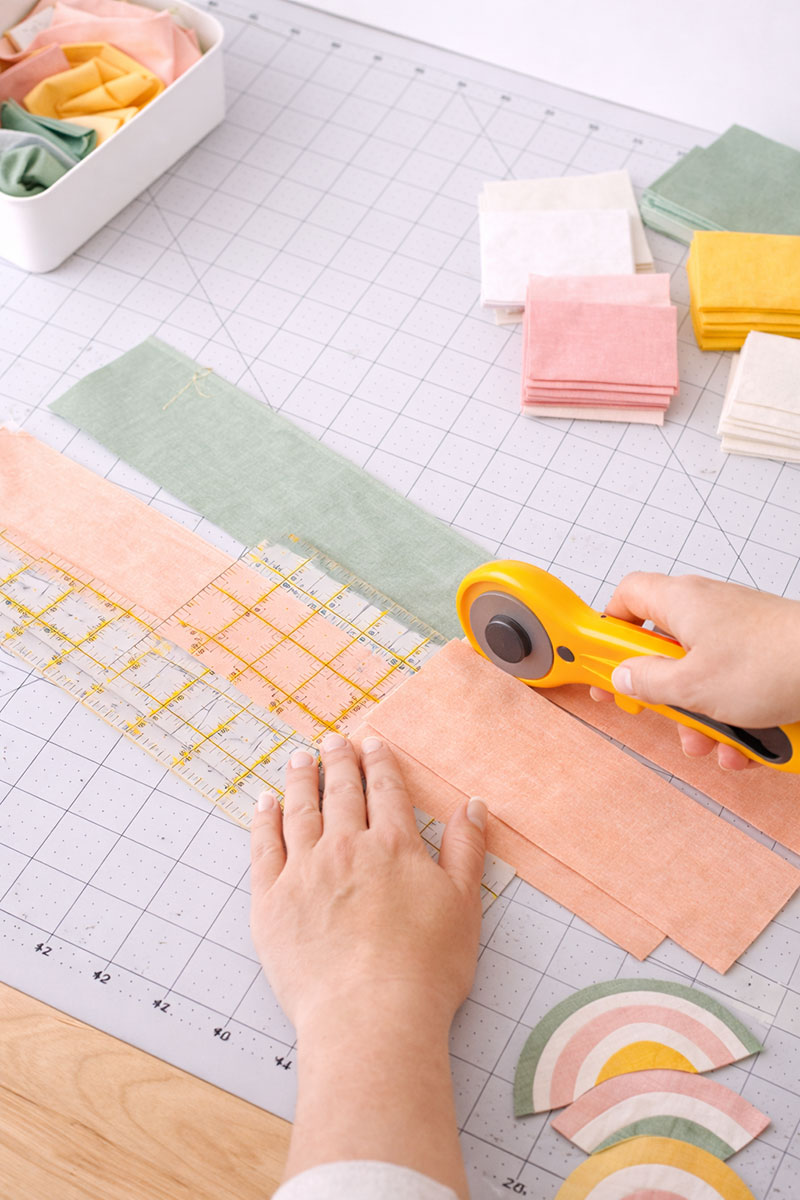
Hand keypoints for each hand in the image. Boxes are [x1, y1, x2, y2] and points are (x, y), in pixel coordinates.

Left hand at [250, 732, 485, 1031]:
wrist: (370, 1015)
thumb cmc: (425, 969)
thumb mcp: (463, 905)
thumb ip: (466, 850)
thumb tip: (471, 805)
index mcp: (393, 846)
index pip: (384, 790)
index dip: (378, 763)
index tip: (371, 744)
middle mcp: (346, 847)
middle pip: (340, 792)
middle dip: (338, 761)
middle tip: (333, 741)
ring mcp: (304, 871)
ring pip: (299, 810)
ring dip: (300, 779)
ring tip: (299, 759)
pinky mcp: (271, 900)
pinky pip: (263, 847)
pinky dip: (264, 819)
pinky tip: (265, 803)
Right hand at [590, 572, 799, 769]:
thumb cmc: (775, 661)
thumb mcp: (691, 685)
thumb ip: (648, 682)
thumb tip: (626, 677)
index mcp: (681, 601)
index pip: (625, 598)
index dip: (605, 630)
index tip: (597, 664)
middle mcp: (709, 609)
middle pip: (664, 647)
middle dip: (663, 692)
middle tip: (658, 711)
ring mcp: (740, 632)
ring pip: (702, 676)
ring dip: (701, 716)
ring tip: (712, 740)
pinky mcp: (767, 656)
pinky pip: (736, 688)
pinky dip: (736, 718)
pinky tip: (745, 744)